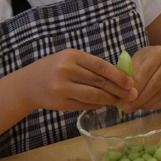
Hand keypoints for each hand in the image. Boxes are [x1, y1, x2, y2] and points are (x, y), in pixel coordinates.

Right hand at [19, 49, 135, 112]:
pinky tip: (104, 103)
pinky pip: (84, 105)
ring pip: (93, 95)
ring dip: (109, 99)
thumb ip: (91, 66)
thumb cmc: (55, 68)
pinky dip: (97, 104)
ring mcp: (62, 87)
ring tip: (119, 100)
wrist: (28, 84)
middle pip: (99, 82)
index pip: (100, 66)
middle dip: (118, 89)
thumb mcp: (70, 59)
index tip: (131, 82)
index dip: (118, 75)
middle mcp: (66, 70)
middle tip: (132, 94)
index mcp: (72, 55)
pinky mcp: (60, 103)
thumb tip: (120, 76)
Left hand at [124, 46, 160, 112]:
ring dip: (146, 103)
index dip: (136, 87)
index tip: (125, 98)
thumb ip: (131, 72)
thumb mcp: (139, 60)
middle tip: (128, 108)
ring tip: (134, 108)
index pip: (146, 72)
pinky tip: (144, 107)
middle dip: (140, 98)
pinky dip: (154, 105)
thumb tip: (123, 92)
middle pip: (155, 84)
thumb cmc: (148, 61)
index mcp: (158, 52)